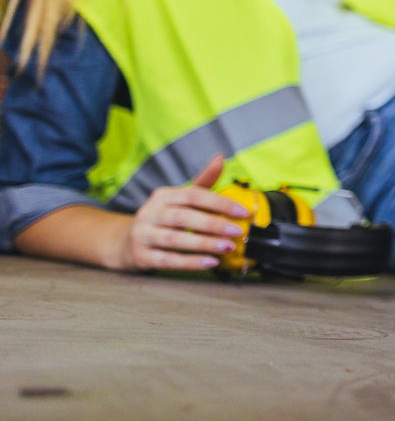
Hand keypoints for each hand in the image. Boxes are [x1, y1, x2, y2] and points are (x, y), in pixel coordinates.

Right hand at [112, 154, 250, 272]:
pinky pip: (167, 260)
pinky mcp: (140, 256)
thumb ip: (202, 181)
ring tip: (227, 247)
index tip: (243, 212)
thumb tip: (221, 157)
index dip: (219, 203)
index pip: (194, 195)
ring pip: (175, 240)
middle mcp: (150, 213)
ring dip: (204, 244)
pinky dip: (190, 262)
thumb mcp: (180, 198)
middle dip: (213, 225)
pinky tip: (210, 262)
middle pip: (184, 217)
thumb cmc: (162, 218)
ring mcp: (142, 235)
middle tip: (237, 231)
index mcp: (163, 196)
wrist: (125, 242)